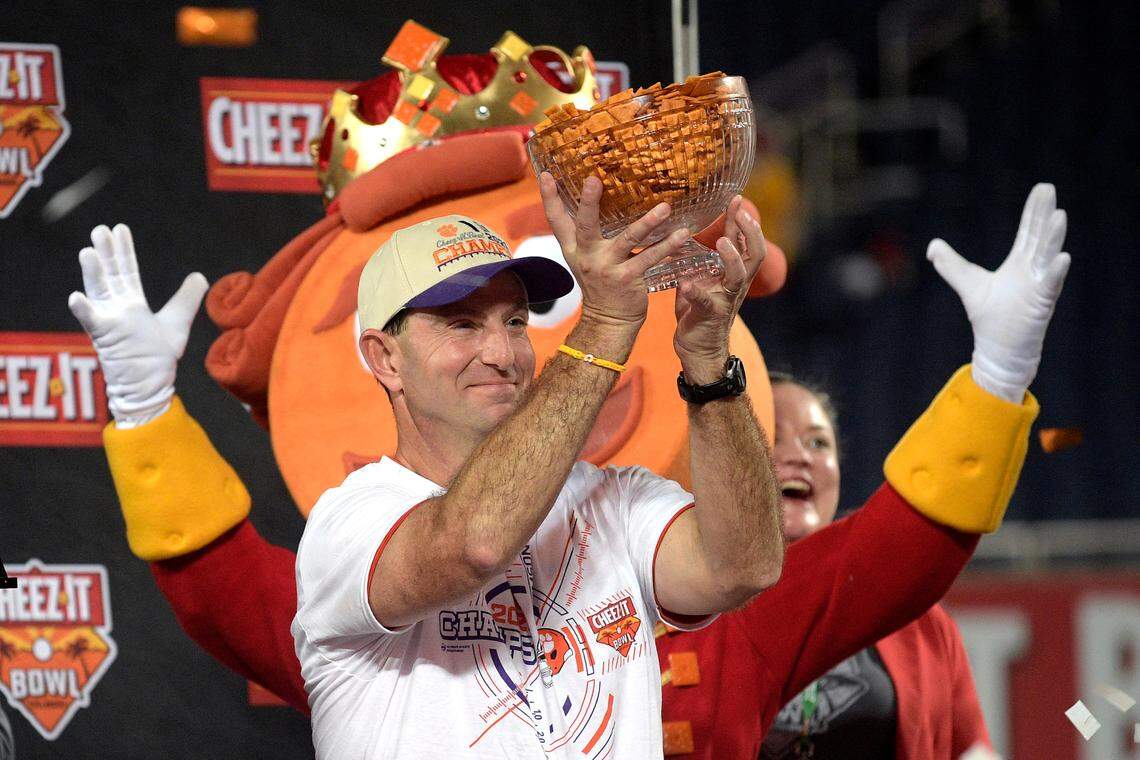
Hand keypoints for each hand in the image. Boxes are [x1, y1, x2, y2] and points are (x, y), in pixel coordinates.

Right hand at [67, 224, 207, 425]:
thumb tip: (200, 276)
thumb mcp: (177, 322)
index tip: (119, 228)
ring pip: (98, 292)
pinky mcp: (105, 337)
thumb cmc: (158, 357)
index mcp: (132, 304)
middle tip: (100, 229)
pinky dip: (84, 310)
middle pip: (111, 275)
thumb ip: (186, 299)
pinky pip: (92, 322)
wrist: (151, 384)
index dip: (124, 250)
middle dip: (106, 252)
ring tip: (88, 252)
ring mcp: (109, 321)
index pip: (127, 270)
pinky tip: (76, 296)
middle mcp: (117, 308)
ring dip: (93, 273)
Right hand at [539, 172, 690, 326]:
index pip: (556, 219)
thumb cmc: (600, 283)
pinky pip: (650, 258)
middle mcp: (587, 255)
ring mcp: (608, 267)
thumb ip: (587, 233)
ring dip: (648, 223)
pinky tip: (682, 234)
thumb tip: (597, 196)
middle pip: (585, 225)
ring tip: (665, 207)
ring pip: (628, 239)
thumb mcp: (585, 257)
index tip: (546, 174)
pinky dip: (668, 246)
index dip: (549, 197)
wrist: (609, 321)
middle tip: (593, 179)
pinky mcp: (628, 278)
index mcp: (574, 248)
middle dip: (589, 202)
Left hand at [673, 195, 767, 382]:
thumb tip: (690, 233)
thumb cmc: (699, 312)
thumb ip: (703, 260)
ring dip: (732, 258)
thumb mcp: (703, 280)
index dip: (743, 220)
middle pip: (754, 254)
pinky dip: (696, 292)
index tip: (737, 199)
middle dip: (749, 232)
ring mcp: (725, 300)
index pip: (744, 242)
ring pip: (739, 276)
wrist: (699, 351)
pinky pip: (705, 302)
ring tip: (722, 242)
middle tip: (741, 213)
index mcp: (733, 274)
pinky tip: (685, 284)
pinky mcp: (709, 316)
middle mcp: (734, 285)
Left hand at [927, 183, 1070, 402]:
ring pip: (1048, 257)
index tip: (1043, 188)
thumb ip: (952, 266)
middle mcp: (1033, 271)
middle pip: (1040, 237)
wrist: (999, 350)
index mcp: (1019, 264)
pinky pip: (1051, 286)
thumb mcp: (969, 285)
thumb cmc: (991, 319)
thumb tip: (932, 247)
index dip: (1034, 211)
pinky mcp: (1041, 304)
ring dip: (1053, 238)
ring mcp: (1039, 286)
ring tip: (1059, 216)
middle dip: (1044, 214)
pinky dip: (1056, 272)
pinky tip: (1062, 257)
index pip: (1028, 232)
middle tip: (1049, 190)